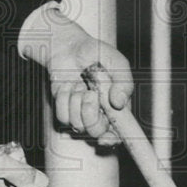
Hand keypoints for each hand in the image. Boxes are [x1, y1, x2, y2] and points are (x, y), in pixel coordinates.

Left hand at [43, 19, 132, 145]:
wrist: (69, 47)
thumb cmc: (95, 53)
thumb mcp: (116, 62)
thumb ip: (123, 81)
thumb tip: (120, 103)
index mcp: (117, 107)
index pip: (118, 133)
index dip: (112, 139)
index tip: (105, 138)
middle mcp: (100, 113)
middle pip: (96, 132)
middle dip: (91, 114)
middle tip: (91, 93)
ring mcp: (80, 113)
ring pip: (78, 125)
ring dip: (77, 102)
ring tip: (79, 84)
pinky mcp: (64, 110)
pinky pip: (63, 117)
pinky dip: (65, 99)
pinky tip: (68, 86)